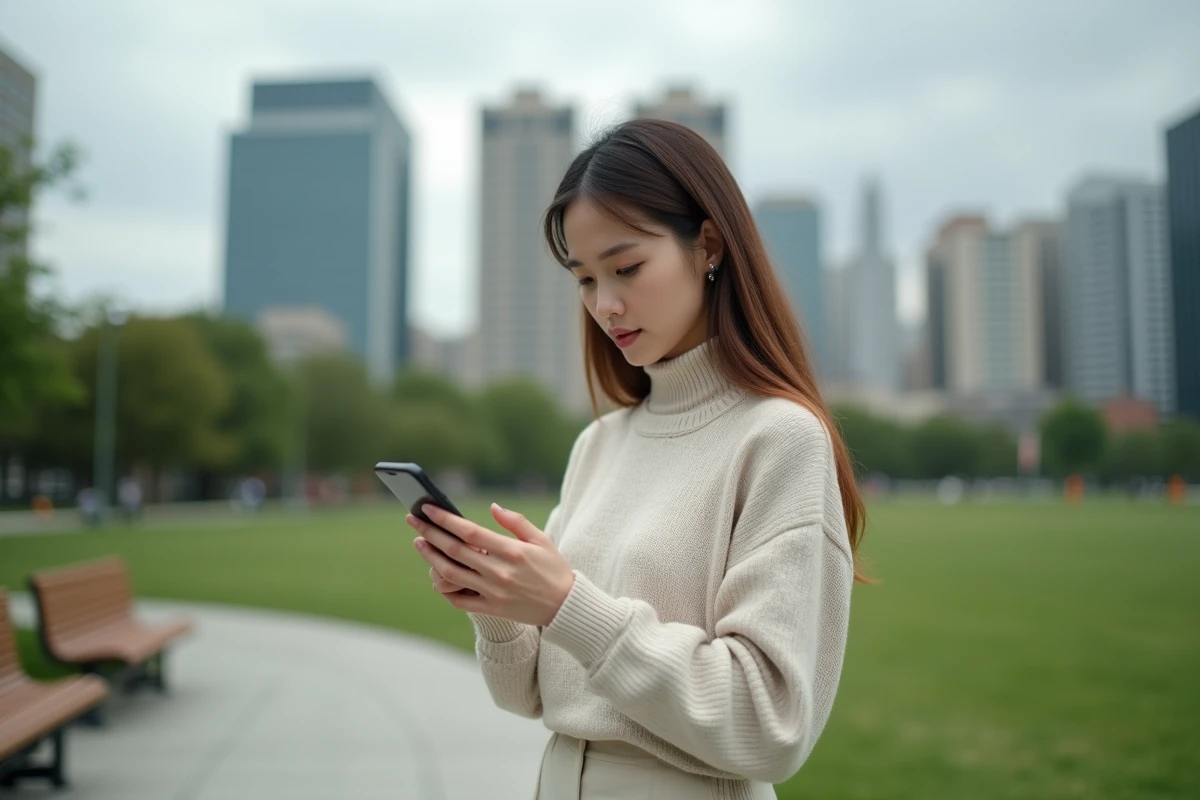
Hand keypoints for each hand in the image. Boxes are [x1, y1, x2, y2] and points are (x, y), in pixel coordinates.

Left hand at [406, 503, 575, 626]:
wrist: (566, 606)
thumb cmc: (554, 568)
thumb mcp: (541, 540)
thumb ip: (516, 522)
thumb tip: (492, 507)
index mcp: (513, 551)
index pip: (470, 533)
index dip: (446, 519)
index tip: (428, 508)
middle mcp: (500, 572)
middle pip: (455, 551)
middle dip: (430, 533)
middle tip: (413, 520)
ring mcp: (494, 592)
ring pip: (451, 574)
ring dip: (431, 557)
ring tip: (419, 543)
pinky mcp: (492, 609)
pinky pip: (459, 600)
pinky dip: (445, 587)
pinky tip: (436, 573)